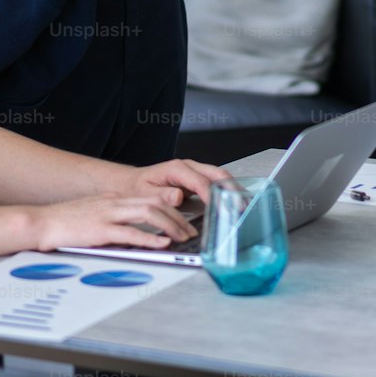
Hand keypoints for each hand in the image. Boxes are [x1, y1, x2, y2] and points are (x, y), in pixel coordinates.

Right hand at [26, 193, 199, 252]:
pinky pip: (131, 232)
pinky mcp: (100, 229)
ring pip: (149, 214)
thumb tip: (135, 232)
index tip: (184, 222)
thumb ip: (115, 219)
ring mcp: (108, 214)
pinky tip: (162, 244)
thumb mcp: (95, 214)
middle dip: (178, 217)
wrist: (40, 222)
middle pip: (156, 203)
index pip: (152, 198)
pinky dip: (150, 238)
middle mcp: (115, 202)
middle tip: (191, 232)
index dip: (172, 209)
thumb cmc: (65, 222)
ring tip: (182, 238)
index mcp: (114, 198)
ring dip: (170, 226)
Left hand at [114, 158, 231, 207]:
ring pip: (220, 177)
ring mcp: (195, 172)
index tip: (221, 210)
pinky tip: (234, 203)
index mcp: (176, 169)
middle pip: (217, 174)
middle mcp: (188, 167)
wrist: (132, 182)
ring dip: (233, 190)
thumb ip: (160, 195)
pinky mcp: (197, 179)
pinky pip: (216, 183)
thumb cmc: (137, 188)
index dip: (213, 196)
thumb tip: (177, 196)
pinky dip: (227, 192)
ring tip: (243, 206)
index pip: (201, 182)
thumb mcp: (144, 194)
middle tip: (241, 207)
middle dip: (231, 189)